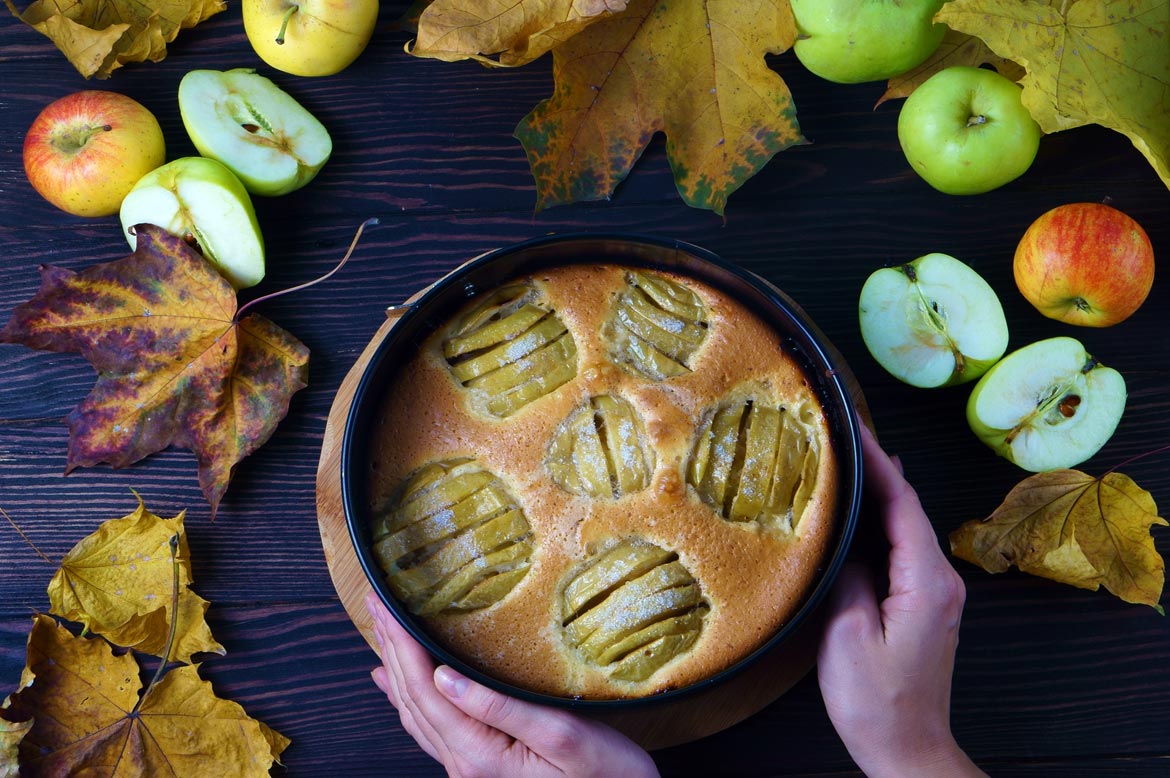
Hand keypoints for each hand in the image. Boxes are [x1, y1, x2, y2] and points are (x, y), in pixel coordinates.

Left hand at [366, 591, 659, 777]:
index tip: (386, 605)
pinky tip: (405, 687)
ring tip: (383, 634)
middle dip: (391, 649)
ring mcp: (470, 772)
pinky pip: (432, 728)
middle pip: (412, 700)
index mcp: (479, 755)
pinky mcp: (482, 770)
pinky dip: (412, 699)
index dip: (401, 644)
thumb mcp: (564, 737)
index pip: (424, 689)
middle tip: (374, 604)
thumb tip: (444, 678)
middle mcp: (465, 766)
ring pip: (417, 715)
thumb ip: (500, 709)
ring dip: (397, 670)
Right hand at [816, 424, 985, 777]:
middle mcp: (941, 580)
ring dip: (879, 494)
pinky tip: (857, 514)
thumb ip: (849, 577)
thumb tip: (846, 543)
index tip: (855, 429)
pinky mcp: (925, 605)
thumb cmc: (877, 704)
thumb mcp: (847, 635)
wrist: (908, 749)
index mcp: (926, 582)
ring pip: (907, 527)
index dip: (878, 462)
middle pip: (910, 508)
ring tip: (844, 463)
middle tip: (843, 434)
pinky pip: (904, 549)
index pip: (904, 503)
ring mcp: (937, 592)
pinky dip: (881, 523)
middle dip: (878, 468)